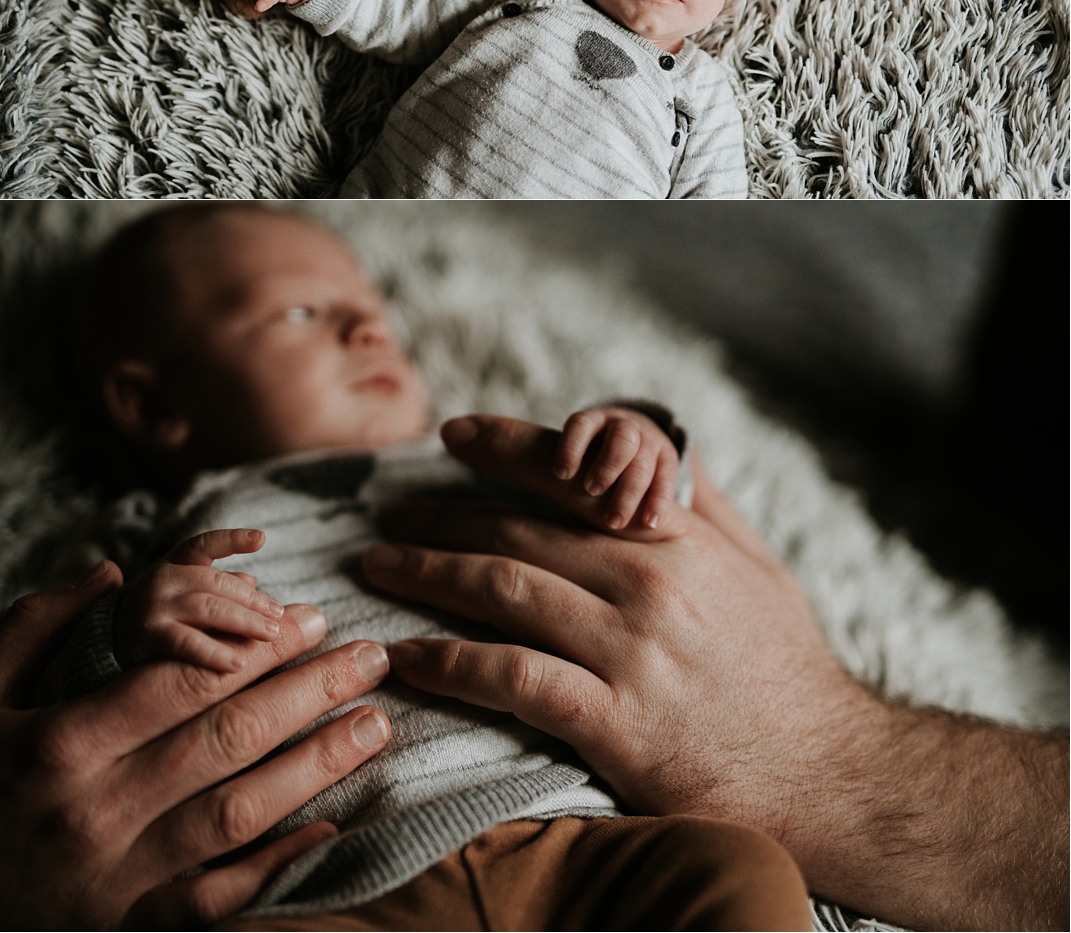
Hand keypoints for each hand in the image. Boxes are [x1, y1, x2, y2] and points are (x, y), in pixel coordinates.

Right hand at [0, 562, 391, 930]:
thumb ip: (35, 628)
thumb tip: (110, 573)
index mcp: (60, 744)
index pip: (183, 683)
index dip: (257, 648)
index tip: (311, 619)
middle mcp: (95, 811)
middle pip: (224, 740)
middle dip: (308, 693)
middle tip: (370, 656)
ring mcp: (114, 881)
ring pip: (235, 816)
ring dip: (315, 768)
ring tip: (374, 725)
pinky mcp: (123, 931)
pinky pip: (212, 903)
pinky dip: (273, 868)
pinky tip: (329, 828)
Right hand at [115, 529, 286, 672]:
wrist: (110, 644)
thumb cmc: (163, 615)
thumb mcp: (188, 594)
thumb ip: (219, 586)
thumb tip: (253, 581)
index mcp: (176, 564)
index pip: (204, 544)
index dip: (232, 539)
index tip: (261, 538)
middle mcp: (164, 579)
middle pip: (217, 583)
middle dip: (253, 600)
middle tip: (280, 616)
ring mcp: (154, 606)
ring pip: (208, 608)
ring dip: (244, 622)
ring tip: (271, 635)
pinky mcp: (148, 637)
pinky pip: (187, 643)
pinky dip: (215, 652)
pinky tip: (238, 663)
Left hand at [365, 415, 840, 831]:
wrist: (830, 776)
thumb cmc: (787, 669)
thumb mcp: (759, 566)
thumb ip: (701, 504)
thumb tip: (652, 449)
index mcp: (679, 538)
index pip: (576, 473)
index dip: (506, 447)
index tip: (453, 434)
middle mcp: (651, 581)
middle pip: (521, 529)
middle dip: (444, 515)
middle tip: (391, 513)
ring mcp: (633, 651)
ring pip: (506, 590)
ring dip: (430, 573)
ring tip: (379, 567)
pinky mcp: (618, 723)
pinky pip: (514, 677)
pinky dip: (452, 662)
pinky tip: (410, 655)